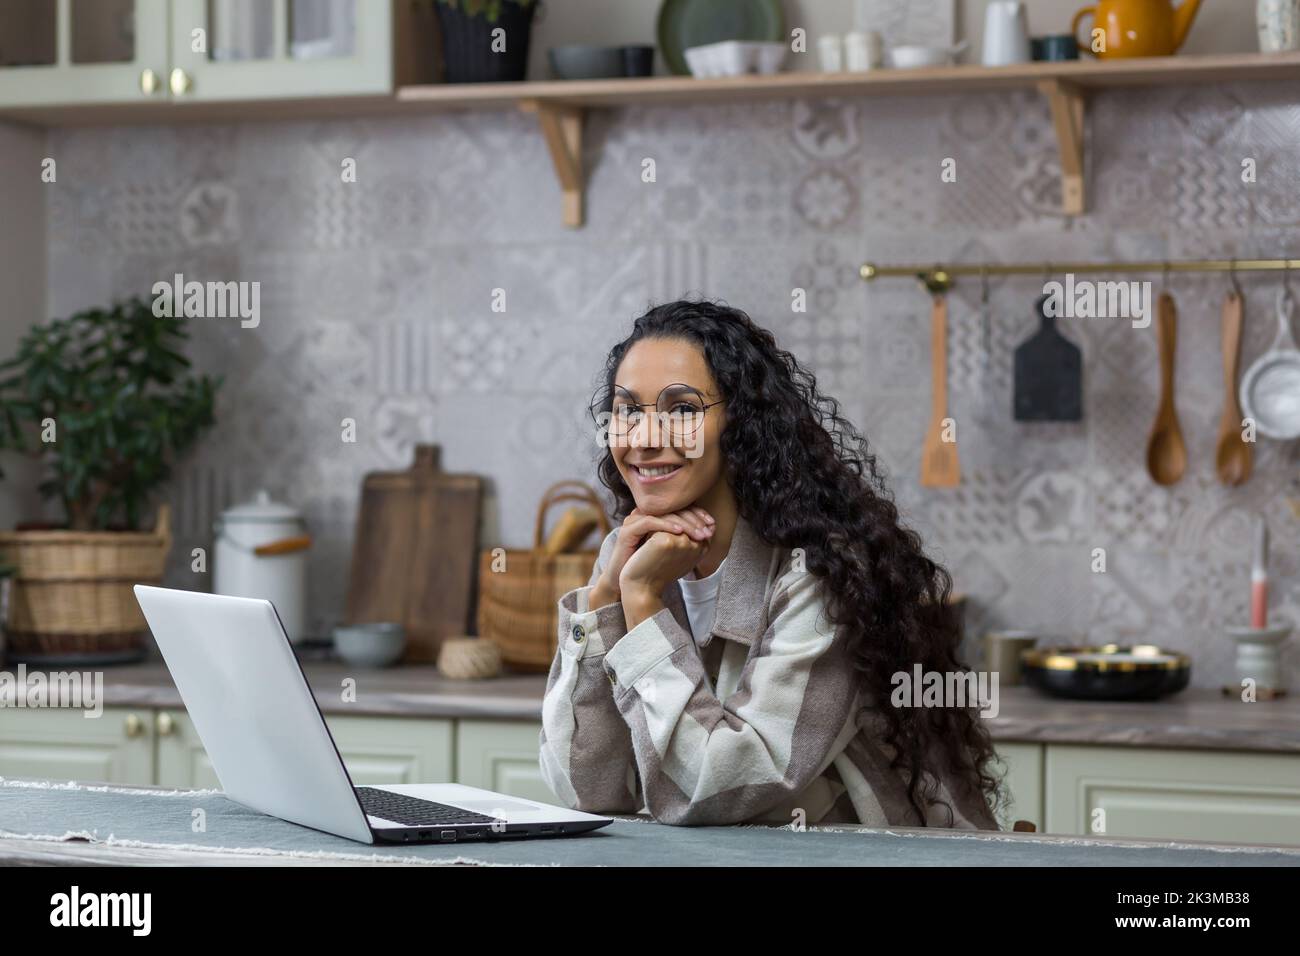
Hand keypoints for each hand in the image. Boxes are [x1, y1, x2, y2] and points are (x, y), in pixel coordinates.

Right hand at [589, 506, 713, 607]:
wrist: (632, 585)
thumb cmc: (654, 567)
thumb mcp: (675, 550)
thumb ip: (689, 538)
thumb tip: (712, 530)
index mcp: (655, 515)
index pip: (679, 507)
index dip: (698, 514)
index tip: (713, 525)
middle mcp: (644, 513)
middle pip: (672, 508)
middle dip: (694, 519)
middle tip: (708, 531)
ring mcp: (635, 520)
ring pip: (664, 514)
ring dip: (685, 523)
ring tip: (699, 534)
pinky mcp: (629, 529)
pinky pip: (650, 522)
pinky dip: (667, 525)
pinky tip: (681, 533)